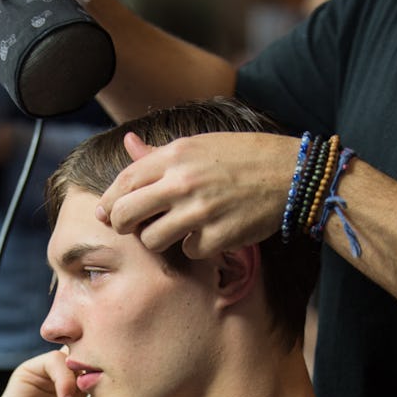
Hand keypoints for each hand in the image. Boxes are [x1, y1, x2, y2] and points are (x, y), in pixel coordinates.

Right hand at [0, 349, 171, 396]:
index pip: (120, 376)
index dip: (131, 381)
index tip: (138, 394)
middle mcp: (77, 387)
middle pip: (101, 358)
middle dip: (111, 368)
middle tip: (115, 389)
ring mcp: (55, 379)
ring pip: (79, 353)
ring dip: (87, 370)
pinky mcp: (32, 374)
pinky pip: (54, 359)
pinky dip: (63, 376)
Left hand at [96, 130, 296, 257]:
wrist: (290, 173)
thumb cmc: (241, 157)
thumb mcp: (199, 145)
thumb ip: (159, 154)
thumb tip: (128, 143)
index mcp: (176, 154)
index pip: (123, 181)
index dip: (109, 201)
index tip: (106, 213)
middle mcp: (183, 181)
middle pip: (126, 215)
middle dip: (122, 225)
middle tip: (133, 228)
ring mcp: (200, 211)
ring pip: (152, 240)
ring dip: (160, 239)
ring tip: (177, 229)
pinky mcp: (218, 236)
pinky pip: (188, 252)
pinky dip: (195, 248)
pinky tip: (209, 233)